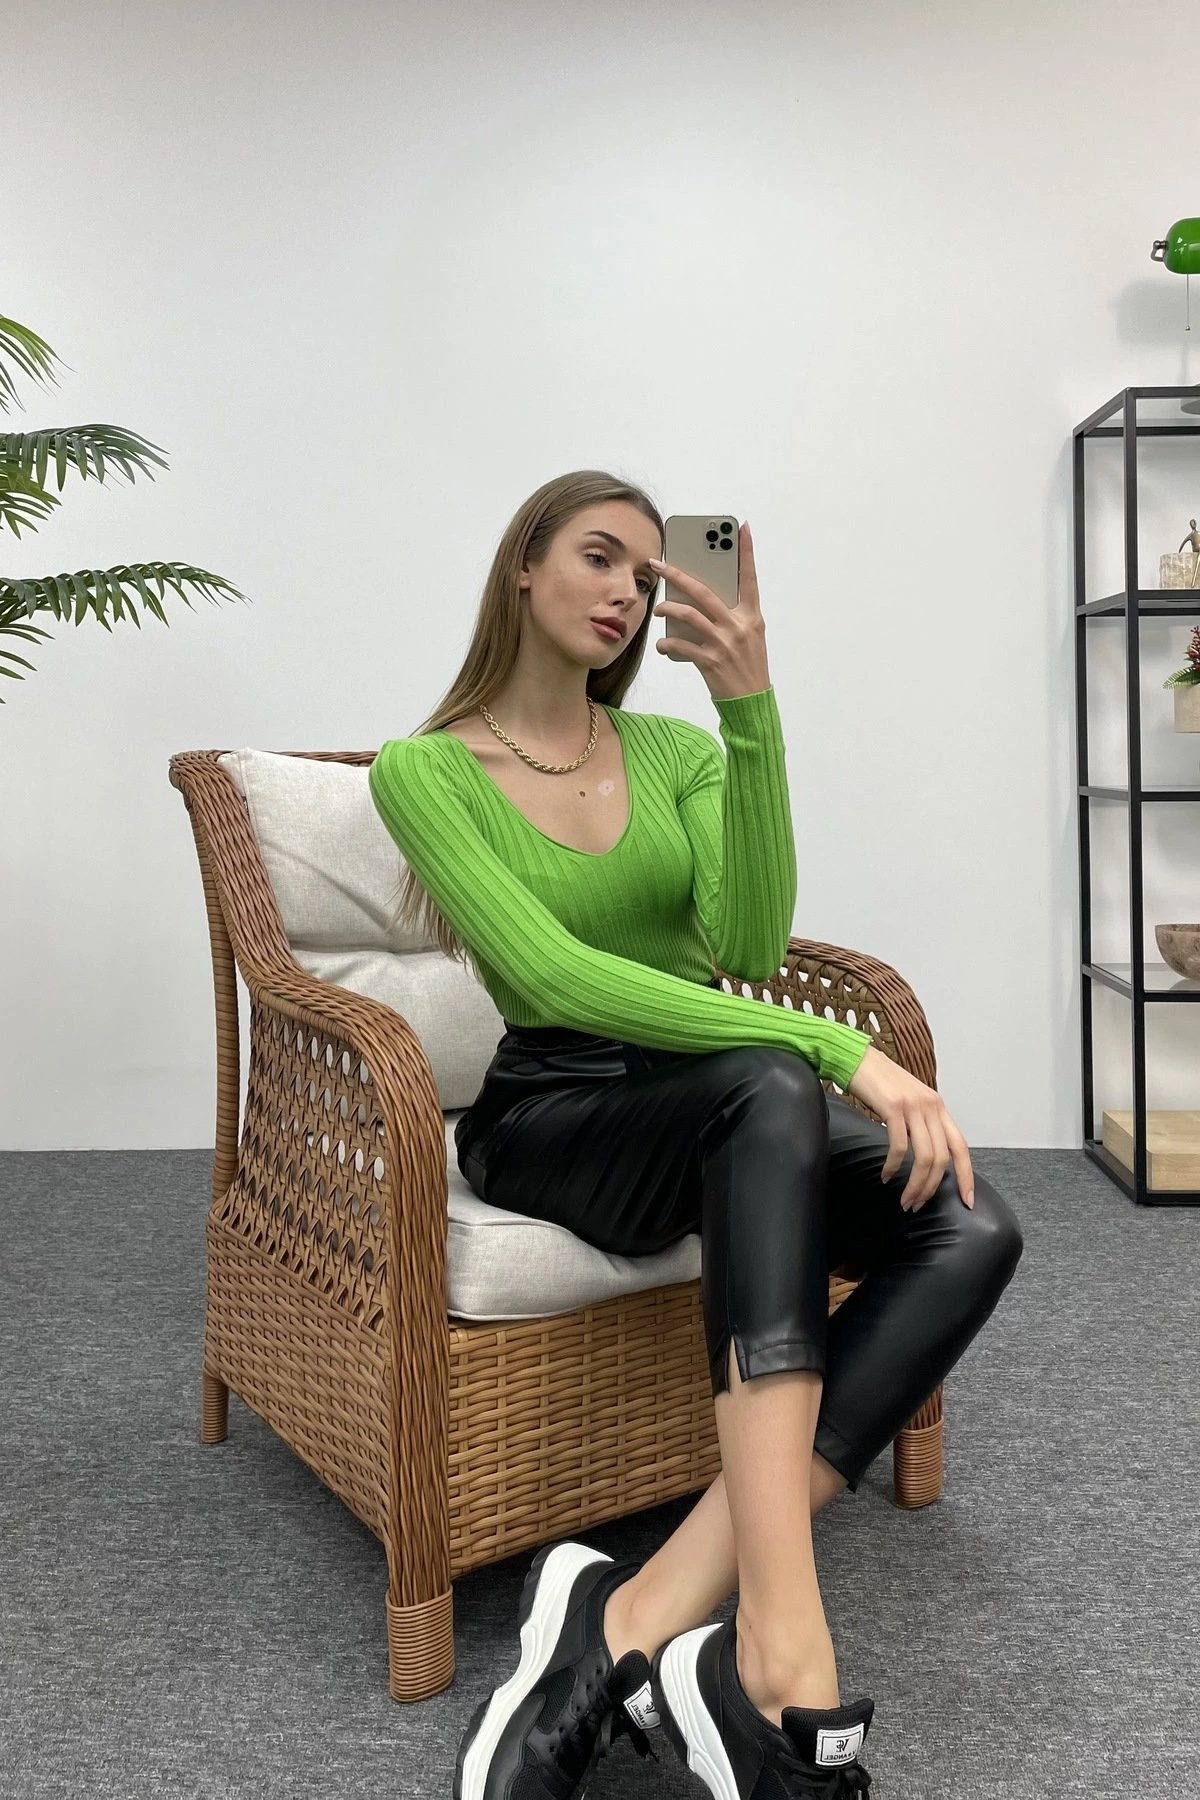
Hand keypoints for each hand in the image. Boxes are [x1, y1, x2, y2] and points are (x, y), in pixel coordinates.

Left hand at [648, 520, 771, 700]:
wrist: (752, 703)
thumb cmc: (747, 667)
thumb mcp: (748, 637)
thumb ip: (731, 616)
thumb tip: (699, 599)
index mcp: (752, 617)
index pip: (750, 578)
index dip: (747, 552)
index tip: (741, 527)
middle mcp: (739, 626)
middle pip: (705, 592)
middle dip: (678, 575)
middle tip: (659, 564)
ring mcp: (725, 644)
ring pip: (690, 615)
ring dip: (668, 608)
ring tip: (658, 607)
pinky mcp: (711, 662)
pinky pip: (683, 646)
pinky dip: (669, 643)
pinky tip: (663, 644)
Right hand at [845, 1046, 975, 1211]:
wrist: (856, 1058)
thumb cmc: (879, 1082)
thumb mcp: (909, 1101)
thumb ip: (921, 1122)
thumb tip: (925, 1154)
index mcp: (938, 1107)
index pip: (960, 1146)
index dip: (967, 1176)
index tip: (967, 1200)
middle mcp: (931, 1106)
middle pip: (942, 1158)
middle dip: (931, 1187)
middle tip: (917, 1204)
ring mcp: (913, 1106)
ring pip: (925, 1157)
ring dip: (915, 1184)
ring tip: (904, 1199)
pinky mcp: (894, 1107)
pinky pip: (899, 1146)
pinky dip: (894, 1166)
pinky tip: (886, 1175)